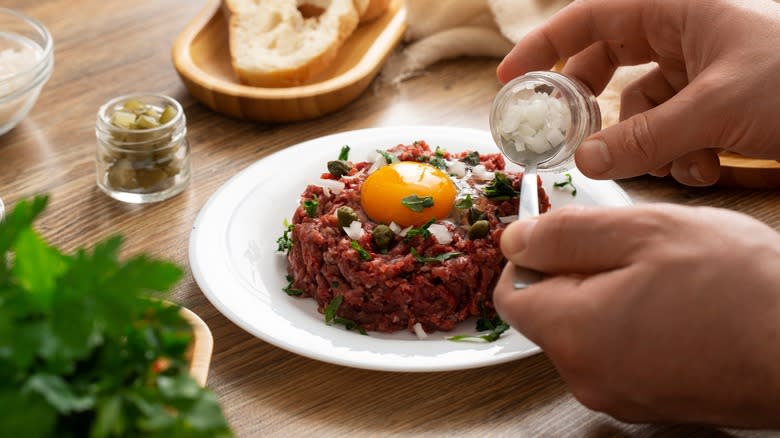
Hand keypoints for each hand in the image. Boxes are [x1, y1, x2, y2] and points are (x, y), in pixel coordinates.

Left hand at [492, 205, 779, 426]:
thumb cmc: (741, 289)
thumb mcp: (645, 232)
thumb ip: (567, 235)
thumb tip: (514, 240)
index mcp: (574, 334)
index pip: (511, 294)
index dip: (530, 256)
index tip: (564, 233)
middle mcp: (586, 376)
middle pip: (547, 314)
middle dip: (574, 273)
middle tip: (630, 248)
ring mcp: (618, 395)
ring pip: (583, 332)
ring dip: (606, 296)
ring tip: (662, 276)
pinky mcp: (649, 402)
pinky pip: (615, 354)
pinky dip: (629, 324)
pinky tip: (675, 305)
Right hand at [497, 0, 779, 185]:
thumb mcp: (717, 106)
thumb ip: (644, 135)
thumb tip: (586, 161)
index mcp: (678, 9)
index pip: (591, 18)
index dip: (545, 46)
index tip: (509, 79)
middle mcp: (684, 34)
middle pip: (608, 65)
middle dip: (592, 108)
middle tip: (564, 138)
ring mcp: (701, 70)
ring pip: (640, 109)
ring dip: (647, 145)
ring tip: (678, 164)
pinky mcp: (716, 104)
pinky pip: (672, 130)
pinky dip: (678, 155)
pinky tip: (707, 168)